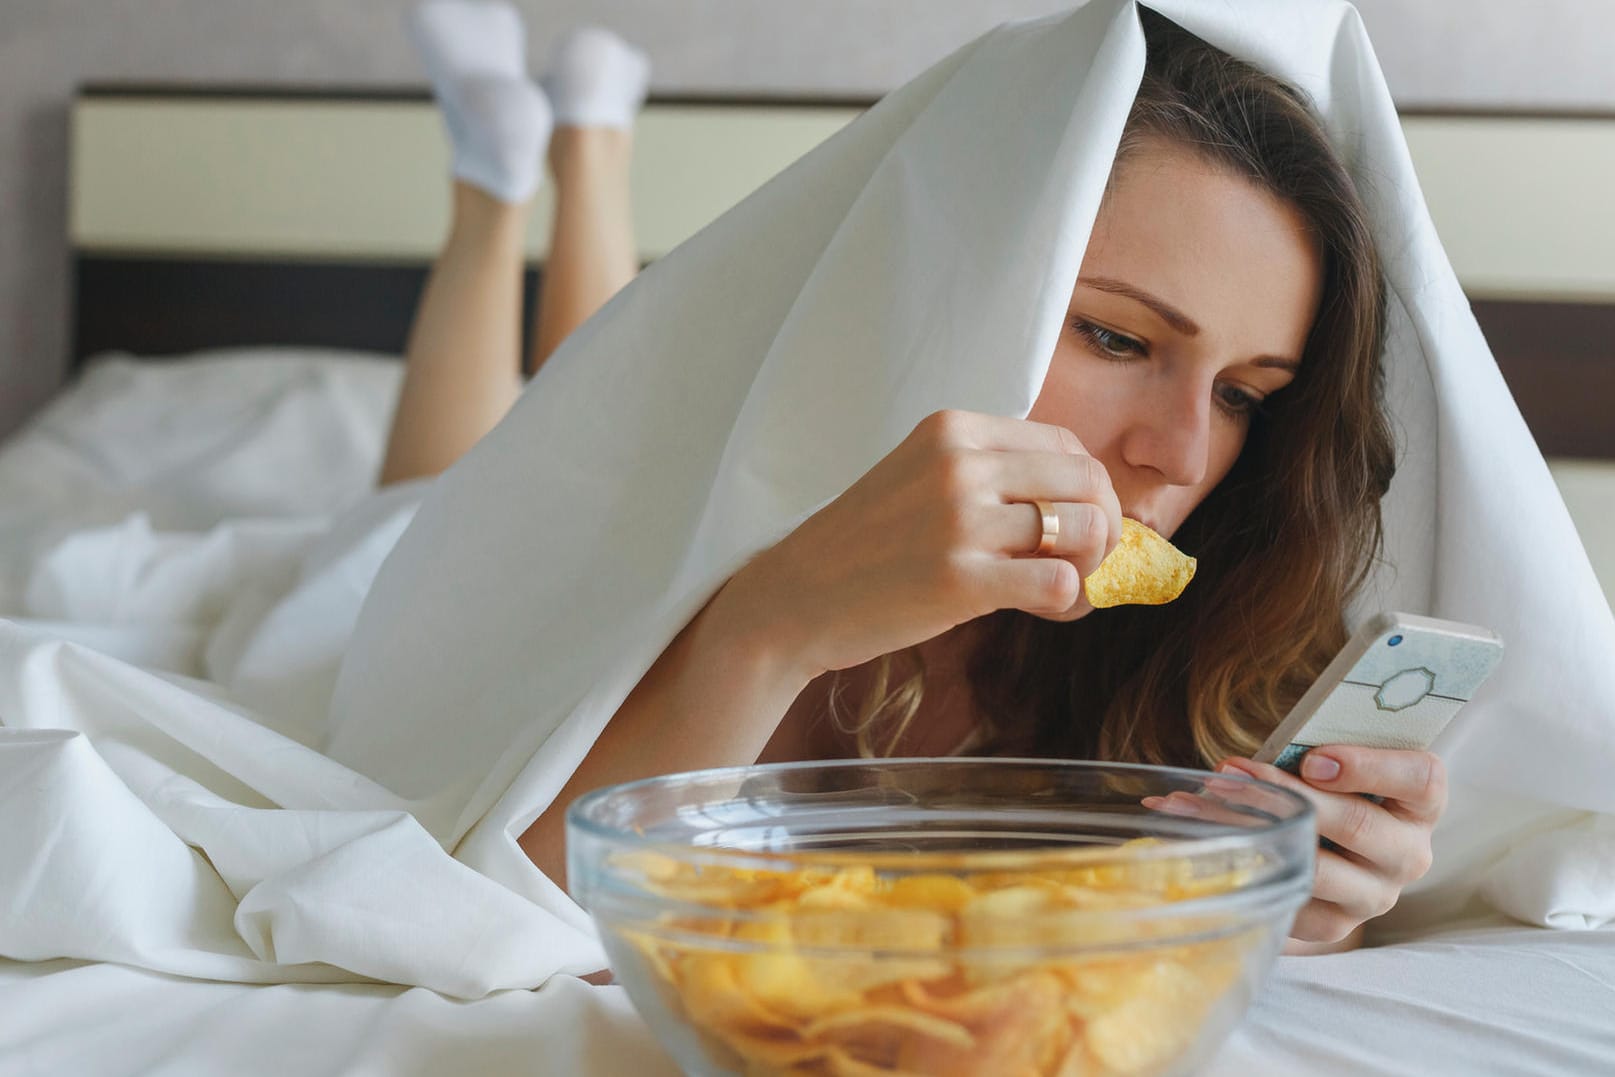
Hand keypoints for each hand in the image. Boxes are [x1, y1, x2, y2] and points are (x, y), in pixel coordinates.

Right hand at [717, 409, 1122, 680]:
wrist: (793, 598)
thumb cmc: (862, 546)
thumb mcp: (919, 477)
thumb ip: (988, 474)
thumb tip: (1082, 500)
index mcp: (952, 430)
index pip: (1066, 445)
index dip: (1088, 489)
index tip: (1077, 523)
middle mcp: (959, 464)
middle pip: (1086, 483)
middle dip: (1103, 526)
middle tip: (1083, 561)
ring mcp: (959, 521)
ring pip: (1084, 529)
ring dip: (1090, 566)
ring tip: (1061, 589)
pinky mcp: (960, 580)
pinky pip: (1060, 583)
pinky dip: (1069, 601)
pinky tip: (1044, 610)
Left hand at [1216, 747, 1446, 947]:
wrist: (1325, 850)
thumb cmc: (1328, 790)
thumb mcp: (1333, 765)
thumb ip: (1311, 755)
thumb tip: (1244, 762)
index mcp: (1420, 804)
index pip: (1422, 780)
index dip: (1369, 767)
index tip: (1312, 760)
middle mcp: (1409, 854)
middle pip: (1359, 823)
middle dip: (1287, 794)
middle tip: (1228, 773)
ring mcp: (1376, 894)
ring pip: (1321, 867)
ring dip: (1256, 831)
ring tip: (1201, 804)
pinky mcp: (1336, 923)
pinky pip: (1294, 897)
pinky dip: (1248, 867)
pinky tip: (1212, 843)